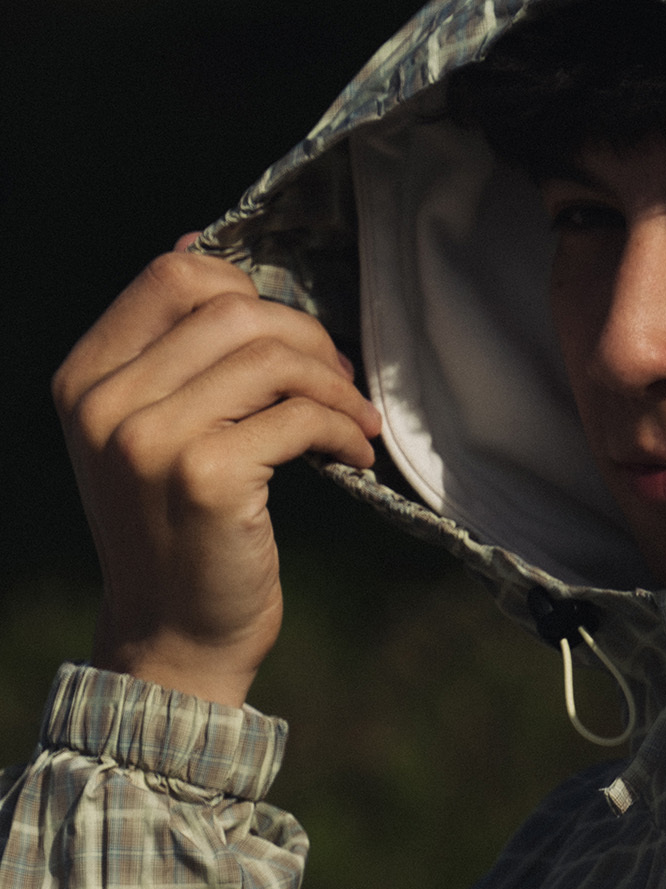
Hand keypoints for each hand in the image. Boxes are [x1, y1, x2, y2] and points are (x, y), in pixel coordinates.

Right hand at [52, 244, 381, 709]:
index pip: (172, 278)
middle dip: (303, 336)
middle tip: (342, 380)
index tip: (289, 339)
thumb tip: (198, 247)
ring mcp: (154, 440)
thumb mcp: (148, 437)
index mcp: (86, 380)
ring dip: (332, 384)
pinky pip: (296, 418)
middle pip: (229, 311)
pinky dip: (340, 430)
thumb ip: (167, 357)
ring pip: (268, 358)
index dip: (247, 294)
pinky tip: (354, 456)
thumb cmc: (175, 539)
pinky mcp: (209, 478)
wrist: (172, 641)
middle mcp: (108, 404)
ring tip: (356, 419)